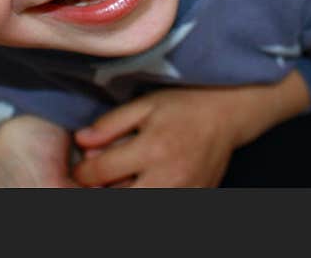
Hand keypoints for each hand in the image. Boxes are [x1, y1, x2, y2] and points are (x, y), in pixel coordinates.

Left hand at [72, 73, 310, 187]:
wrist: (228, 114)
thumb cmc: (184, 105)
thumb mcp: (145, 105)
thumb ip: (111, 125)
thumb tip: (82, 142)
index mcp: (153, 149)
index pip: (100, 172)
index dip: (83, 171)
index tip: (83, 166)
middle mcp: (170, 177)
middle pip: (118, 199)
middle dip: (103, 190)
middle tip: (103, 176)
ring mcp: (185, 193)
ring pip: (138, 205)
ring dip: (126, 195)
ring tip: (126, 178)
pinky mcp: (196, 199)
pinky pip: (161, 205)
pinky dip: (148, 195)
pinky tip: (146, 182)